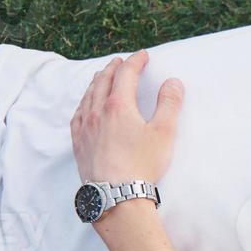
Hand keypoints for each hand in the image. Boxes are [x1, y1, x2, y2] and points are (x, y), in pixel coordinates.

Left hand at [70, 50, 184, 186]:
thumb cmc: (142, 164)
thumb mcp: (164, 132)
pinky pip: (78, 114)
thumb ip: (169, 103)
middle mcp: (97, 112)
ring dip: (97, 81)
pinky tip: (86, 105)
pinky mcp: (79, 142)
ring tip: (103, 76)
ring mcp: (85, 127)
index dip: (135, 61)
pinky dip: (84, 102)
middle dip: (114, 68)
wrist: (117, 195)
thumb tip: (172, 82)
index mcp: (119, 105)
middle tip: (122, 61)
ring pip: (88, 95)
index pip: (125, 74)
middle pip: (103, 81)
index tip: (143, 55)